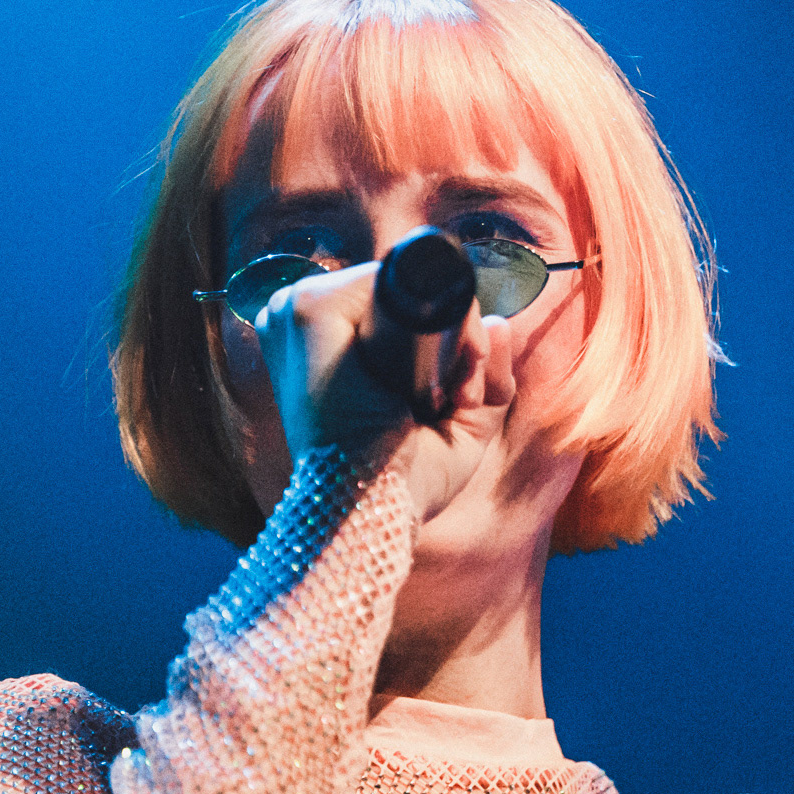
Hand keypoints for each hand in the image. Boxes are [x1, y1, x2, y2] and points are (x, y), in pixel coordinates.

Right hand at [254, 262, 515, 521]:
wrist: (369, 514)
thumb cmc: (404, 480)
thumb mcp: (459, 424)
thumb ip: (484, 374)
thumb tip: (498, 323)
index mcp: (318, 342)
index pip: (394, 303)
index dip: (443, 333)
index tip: (459, 391)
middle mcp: (295, 319)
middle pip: (402, 289)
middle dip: (453, 331)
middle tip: (458, 397)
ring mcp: (295, 309)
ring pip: (401, 283)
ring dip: (451, 328)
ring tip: (446, 395)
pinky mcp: (308, 311)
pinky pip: (390, 280)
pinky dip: (435, 317)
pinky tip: (437, 374)